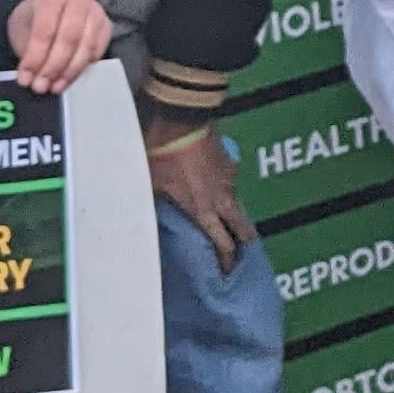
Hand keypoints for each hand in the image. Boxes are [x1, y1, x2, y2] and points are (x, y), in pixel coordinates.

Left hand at [5, 0, 109, 94]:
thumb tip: (32, 78)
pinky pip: (98, 51)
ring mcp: (96, 12)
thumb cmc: (34, 21)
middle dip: (54, 67)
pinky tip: (69, 77)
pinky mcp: (106, 26)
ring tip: (55, 87)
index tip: (25, 79)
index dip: (35, 58)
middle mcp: (78, 0)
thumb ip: (28, 51)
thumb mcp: (22, 31)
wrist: (50, 11)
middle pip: (69, 39)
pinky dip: (84, 67)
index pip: (45, 31)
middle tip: (41, 87)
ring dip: (70, 72)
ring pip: (86, 47)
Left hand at [142, 108, 254, 269]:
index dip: (227, 261)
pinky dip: (223, 190)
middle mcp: (222, 199)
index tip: (227, 272)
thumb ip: (160, 207)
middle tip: (239, 254)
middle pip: (243, 229)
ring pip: (235, 205)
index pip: (223, 245)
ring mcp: (229, 180)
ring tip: (218, 217)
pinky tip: (210, 185)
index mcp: (203, 211)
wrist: (180, 120)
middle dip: (243, 244)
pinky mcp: (230, 162)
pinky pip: (229, 183)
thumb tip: (151, 218)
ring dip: (229, 214)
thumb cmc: (160, 156)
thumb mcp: (152, 187)